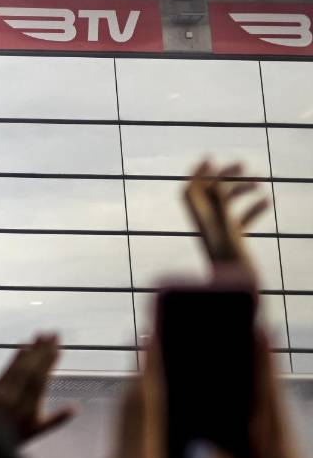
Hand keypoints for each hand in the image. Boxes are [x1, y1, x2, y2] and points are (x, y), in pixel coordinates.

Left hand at [0, 334, 73, 443]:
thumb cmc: (16, 435)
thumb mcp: (38, 431)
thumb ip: (57, 419)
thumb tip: (76, 408)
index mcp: (29, 407)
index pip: (41, 379)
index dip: (49, 362)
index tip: (58, 347)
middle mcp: (16, 397)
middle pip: (31, 369)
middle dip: (43, 350)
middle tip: (54, 334)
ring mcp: (3, 392)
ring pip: (20, 367)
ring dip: (31, 349)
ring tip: (41, 335)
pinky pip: (7, 369)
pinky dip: (15, 357)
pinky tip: (23, 346)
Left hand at [41, 348, 216, 457]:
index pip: (142, 405)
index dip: (148, 370)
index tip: (150, 336)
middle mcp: (123, 449)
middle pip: (133, 395)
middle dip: (146, 361)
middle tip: (159, 324)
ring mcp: (117, 452)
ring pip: (126, 405)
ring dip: (141, 375)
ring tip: (156, 344)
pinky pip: (126, 420)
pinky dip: (138, 398)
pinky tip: (149, 389)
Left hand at [184, 160, 269, 278]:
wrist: (238, 299)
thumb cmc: (234, 268)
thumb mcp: (229, 233)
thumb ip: (221, 208)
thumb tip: (216, 185)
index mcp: (202, 223)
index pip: (190, 193)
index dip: (197, 174)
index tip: (210, 157)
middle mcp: (208, 228)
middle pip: (209, 196)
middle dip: (223, 177)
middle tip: (242, 164)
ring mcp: (220, 235)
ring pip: (226, 206)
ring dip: (240, 191)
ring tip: (260, 183)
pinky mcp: (233, 244)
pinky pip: (239, 221)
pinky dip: (251, 209)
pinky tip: (267, 202)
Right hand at [189, 334, 310, 457]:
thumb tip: (196, 452)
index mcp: (279, 446)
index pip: (270, 395)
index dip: (263, 361)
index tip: (255, 327)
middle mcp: (266, 441)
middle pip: (250, 390)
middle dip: (237, 357)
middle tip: (220, 324)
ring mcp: (251, 450)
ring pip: (231, 406)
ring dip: (215, 379)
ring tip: (194, 349)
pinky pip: (215, 427)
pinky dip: (199, 408)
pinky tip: (176, 396)